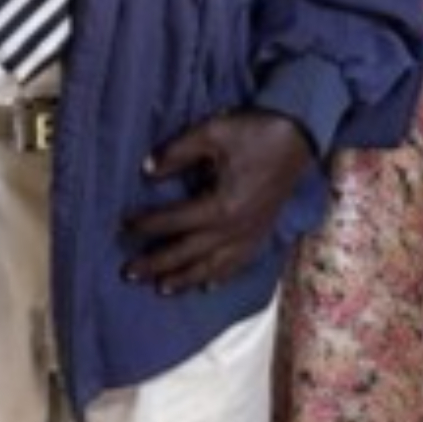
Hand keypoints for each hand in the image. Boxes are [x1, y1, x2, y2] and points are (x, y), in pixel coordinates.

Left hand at [121, 110, 312, 294]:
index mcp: (222, 206)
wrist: (298, 136)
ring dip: (184, 279)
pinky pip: (237, 264)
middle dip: (157, 264)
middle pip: (189, 253)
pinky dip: (218, 277)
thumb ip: (177, 152)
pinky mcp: (262, 234)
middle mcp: (236, 230)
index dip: (147, 224)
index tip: (124, 226)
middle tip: (129, 273)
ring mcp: (251, 236)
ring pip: (213, 267)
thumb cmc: (253, 132)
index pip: (175, 221)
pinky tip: (205, 285)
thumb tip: (146, 171)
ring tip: (160, 289)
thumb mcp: (211, 133)